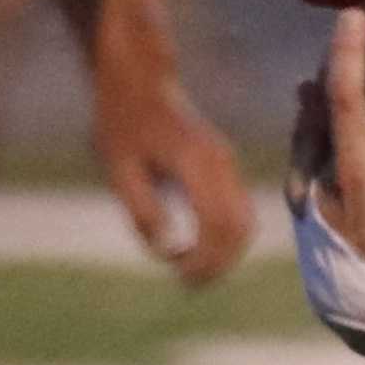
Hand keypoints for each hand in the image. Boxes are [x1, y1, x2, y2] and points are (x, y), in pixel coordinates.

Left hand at [90, 50, 249, 285]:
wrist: (140, 80)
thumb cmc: (122, 122)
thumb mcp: (119, 168)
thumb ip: (142, 210)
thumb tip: (165, 249)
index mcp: (196, 163)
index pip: (216, 223)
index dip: (204, 257)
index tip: (180, 277)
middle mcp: (221, 164)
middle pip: (238, 227)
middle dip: (219, 262)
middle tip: (189, 284)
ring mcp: (228, 164)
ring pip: (245, 221)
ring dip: (226, 252)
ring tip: (196, 272)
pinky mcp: (226, 167)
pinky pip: (239, 210)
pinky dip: (227, 237)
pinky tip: (202, 248)